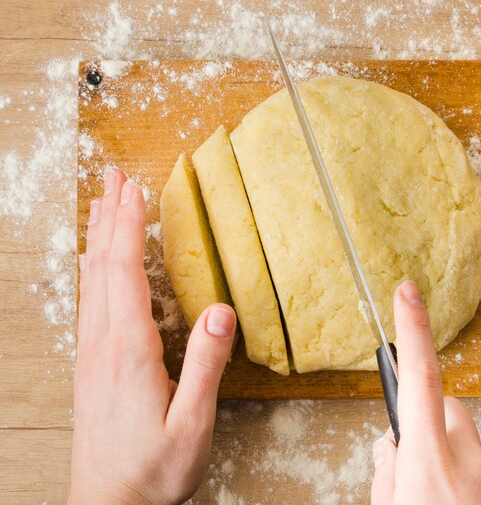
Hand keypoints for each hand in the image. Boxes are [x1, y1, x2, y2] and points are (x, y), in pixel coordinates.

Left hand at [69, 169, 236, 504]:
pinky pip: (89, 301)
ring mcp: (93, 353)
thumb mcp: (191, 425)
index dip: (127, 227)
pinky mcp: (92, 364)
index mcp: (128, 350)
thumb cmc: (152, 471)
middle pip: (102, 266)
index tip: (131, 191)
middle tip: (114, 180)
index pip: (123, 273)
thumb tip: (222, 311)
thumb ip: (207, 366)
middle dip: (109, 218)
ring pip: (91, 280)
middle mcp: (103, 344)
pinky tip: (92, 262)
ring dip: (98, 237)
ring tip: (103, 206)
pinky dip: (92, 269)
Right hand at [370, 281, 480, 504]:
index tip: (408, 292)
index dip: (413, 329)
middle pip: (449, 409)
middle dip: (431, 424)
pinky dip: (477, 484)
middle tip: (418, 465)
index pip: (419, 378)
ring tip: (443, 496)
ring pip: (469, 443)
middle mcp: (469, 464)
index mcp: (428, 463)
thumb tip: (392, 447)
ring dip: (453, 458)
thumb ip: (388, 469)